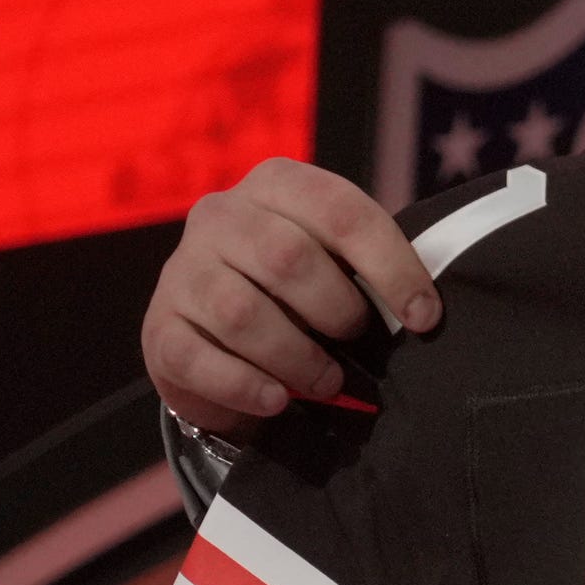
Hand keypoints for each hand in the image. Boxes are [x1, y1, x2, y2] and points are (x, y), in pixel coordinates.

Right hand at [145, 158, 442, 438]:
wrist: (213, 333)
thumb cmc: (292, 291)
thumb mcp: (331, 261)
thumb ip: (367, 269)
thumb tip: (422, 311)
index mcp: (275, 184)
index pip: (340, 211)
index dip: (391, 266)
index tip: (424, 317)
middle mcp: (220, 215)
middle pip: (287, 257)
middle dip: (336, 310)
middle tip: (356, 342)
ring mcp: (182, 270)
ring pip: (241, 313)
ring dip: (297, 357)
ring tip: (326, 381)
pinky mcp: (159, 328)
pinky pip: (198, 360)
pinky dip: (245, 387)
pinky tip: (276, 400)